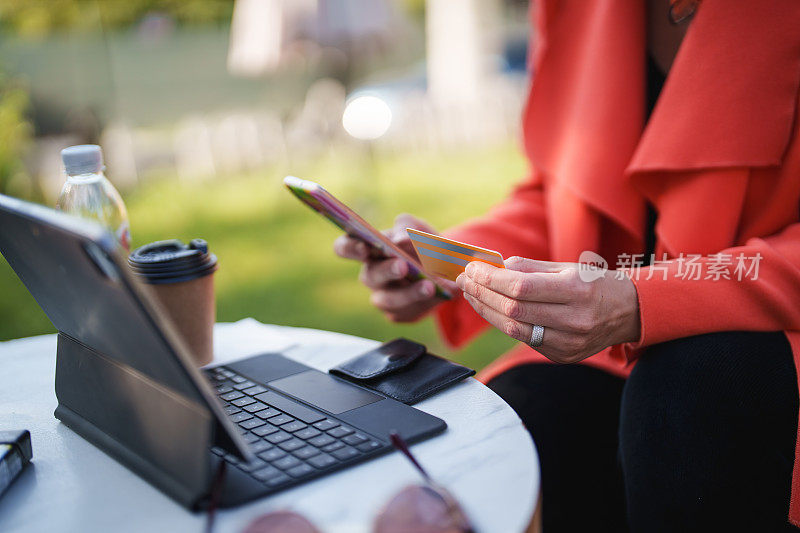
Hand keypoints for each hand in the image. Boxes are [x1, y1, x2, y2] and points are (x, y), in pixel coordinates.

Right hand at [333, 214, 455, 321]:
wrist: (446, 270)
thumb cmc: (424, 245)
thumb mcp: (419, 228)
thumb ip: (408, 227)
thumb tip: (400, 239)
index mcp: (369, 249)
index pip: (344, 248)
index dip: (350, 248)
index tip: (365, 247)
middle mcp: (371, 274)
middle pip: (369, 276)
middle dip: (386, 271)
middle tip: (402, 266)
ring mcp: (383, 296)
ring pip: (387, 300)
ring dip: (409, 293)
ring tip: (429, 286)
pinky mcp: (398, 314)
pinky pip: (407, 312)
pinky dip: (424, 303)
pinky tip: (439, 295)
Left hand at [456, 257, 640, 363]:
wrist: (631, 312)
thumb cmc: (595, 283)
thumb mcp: (567, 267)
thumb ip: (530, 268)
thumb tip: (494, 268)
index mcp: (577, 291)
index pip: (521, 288)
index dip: (490, 279)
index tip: (472, 269)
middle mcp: (574, 320)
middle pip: (513, 310)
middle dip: (483, 294)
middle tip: (466, 281)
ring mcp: (569, 343)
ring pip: (514, 329)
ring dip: (487, 311)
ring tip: (473, 295)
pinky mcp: (563, 357)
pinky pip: (524, 340)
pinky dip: (504, 323)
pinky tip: (493, 309)